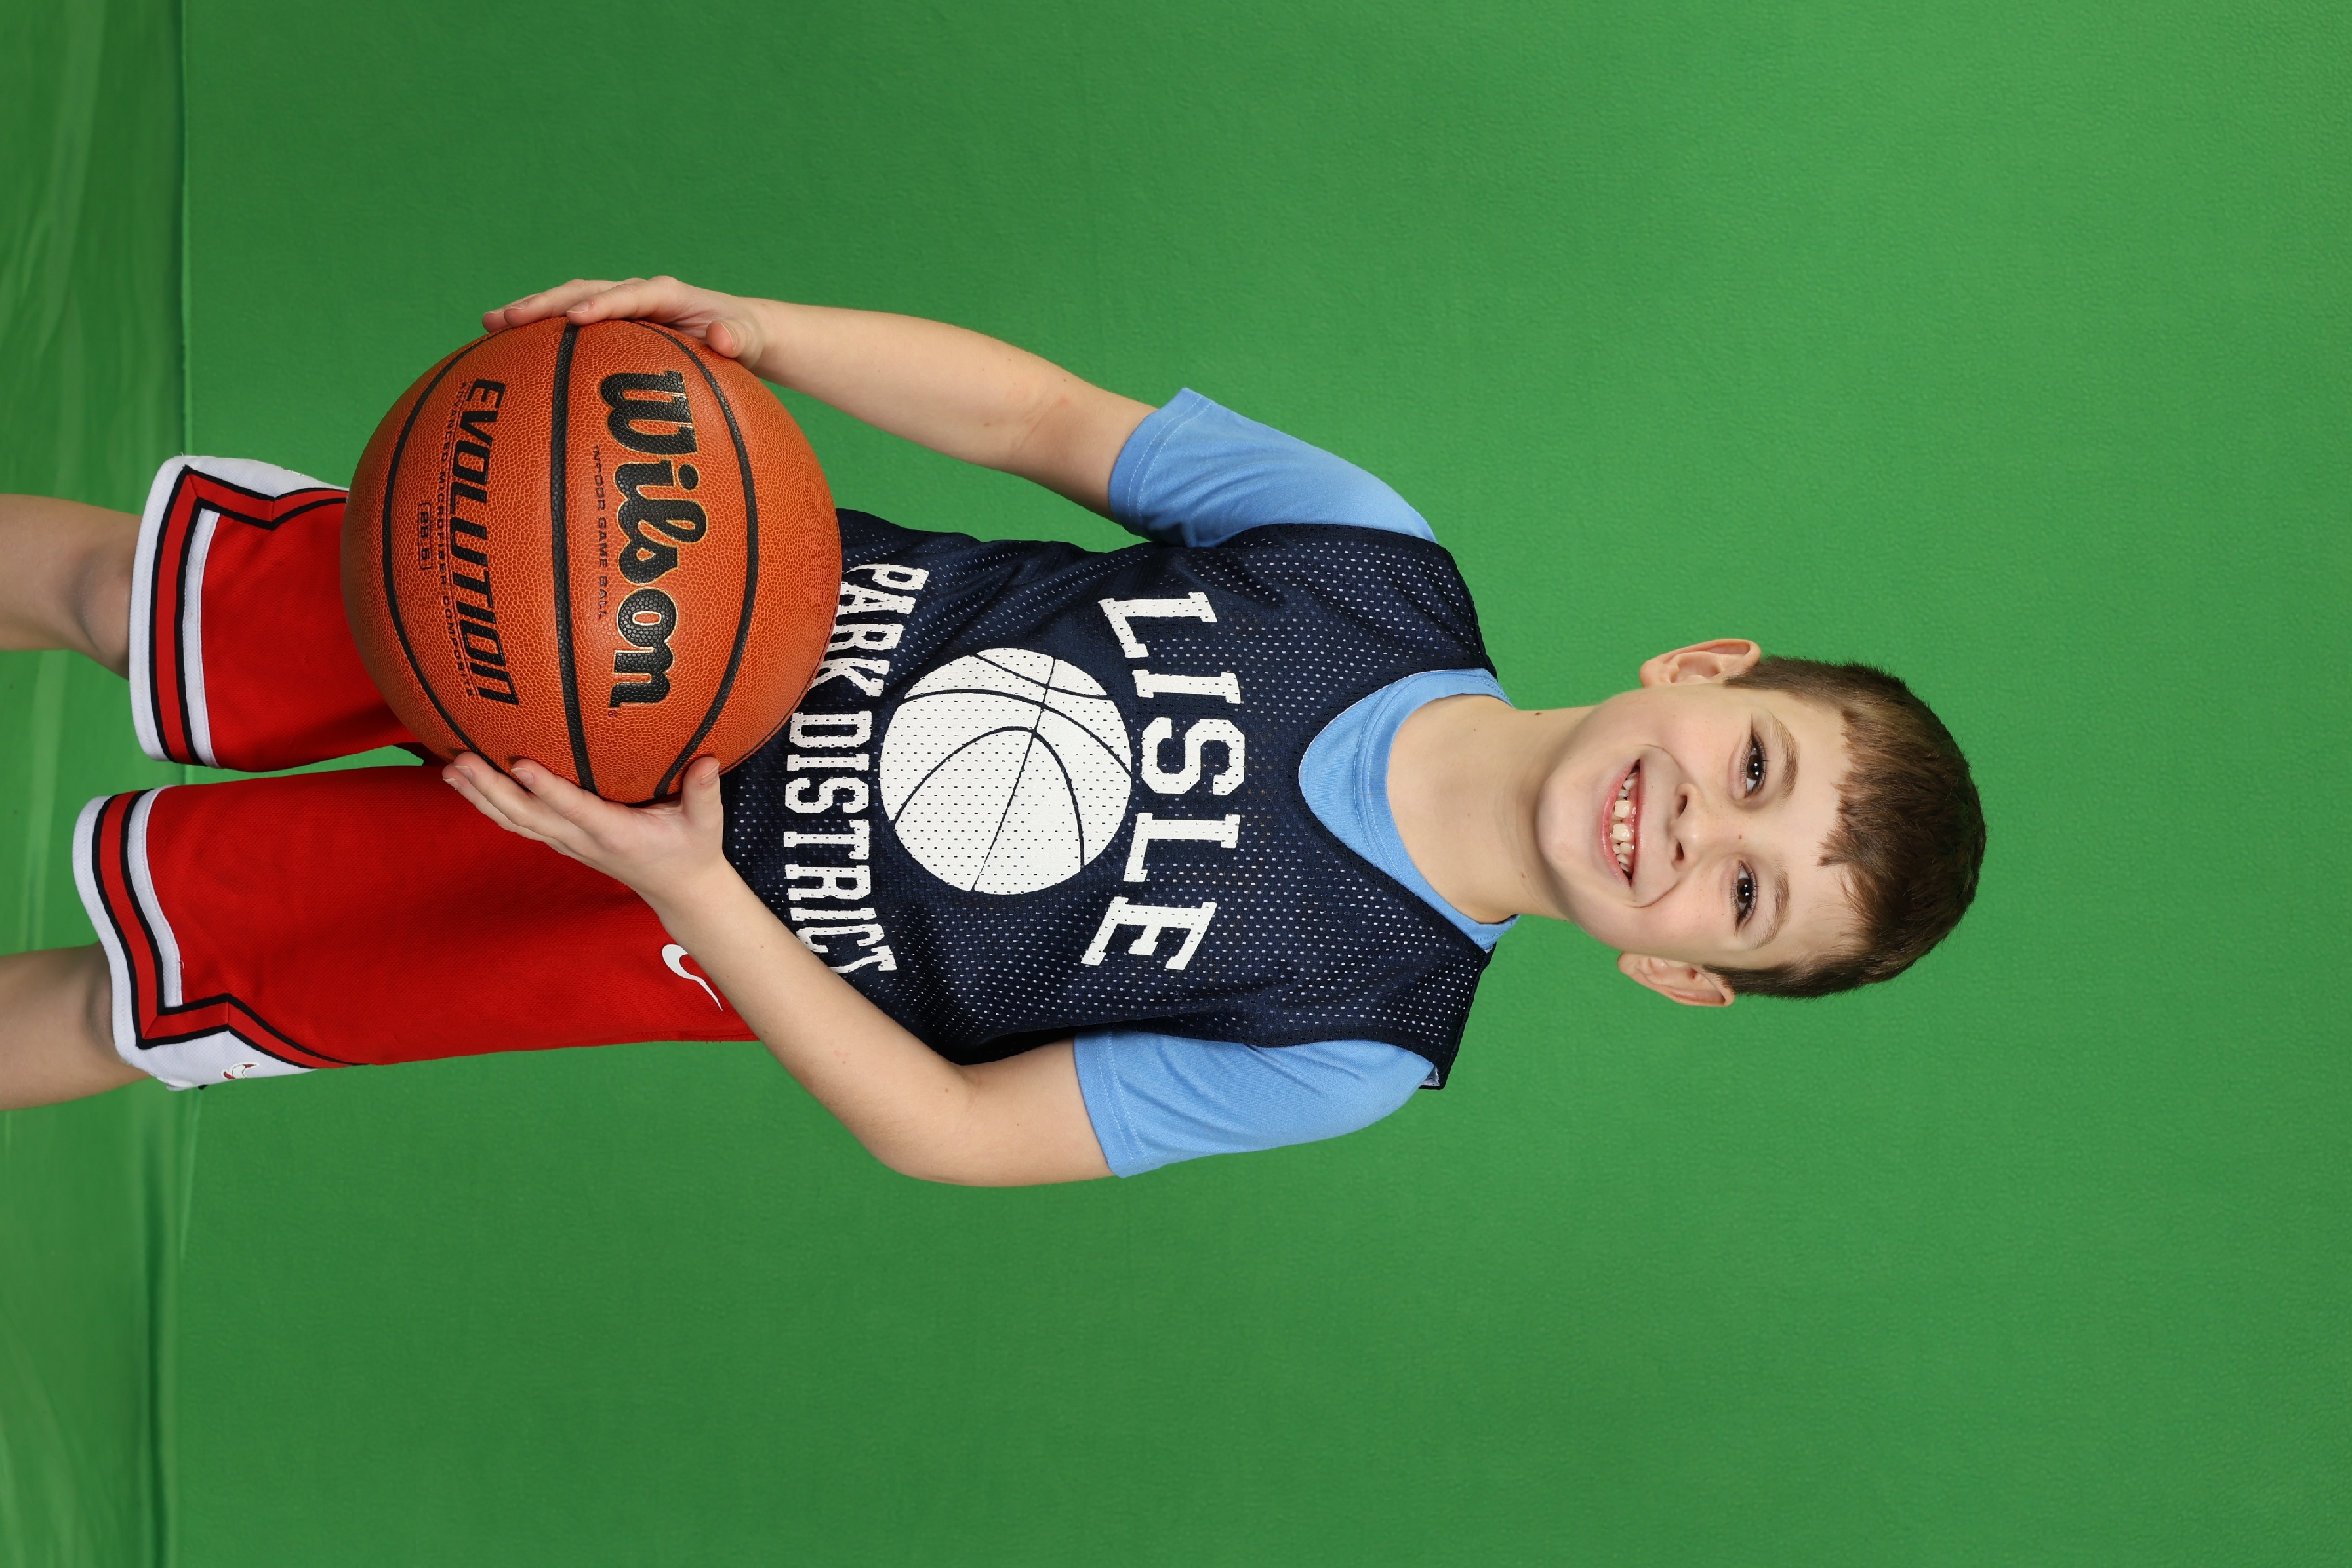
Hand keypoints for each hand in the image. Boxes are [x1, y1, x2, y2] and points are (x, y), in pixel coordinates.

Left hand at [442, 752, 734, 912]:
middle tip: (460, 761)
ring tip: (450, 770)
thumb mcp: (706, 822)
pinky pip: (520, 823)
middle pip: (527, 816)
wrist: (679, 890)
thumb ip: (704, 791)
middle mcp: (582, 840)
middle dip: (491, 790)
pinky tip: (471, 785)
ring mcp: (568, 843)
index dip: (547, 789)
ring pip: (515, 822)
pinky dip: (492, 805)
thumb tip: (707, 759)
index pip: (575, 809)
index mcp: (614, 832)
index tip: (521, 764)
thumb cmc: (692, 850)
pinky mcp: (563, 841)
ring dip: (481, 798)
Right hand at [482, 276, 769, 364]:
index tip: (575, 319)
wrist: (736, 332)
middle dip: (546, 303)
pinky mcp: (609, 323)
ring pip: (568, 303)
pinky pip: (569, 324)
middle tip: (507, 318)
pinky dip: (541, 333)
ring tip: (490, 324)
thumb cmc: (742, 337)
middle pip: (584, 292)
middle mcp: (636, 294)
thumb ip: (740, 337)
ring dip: (532, 313)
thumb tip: (724, 337)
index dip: (602, 305)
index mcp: (666, 294)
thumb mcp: (749, 339)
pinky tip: (505, 350)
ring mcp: (618, 307)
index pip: (629, 296)